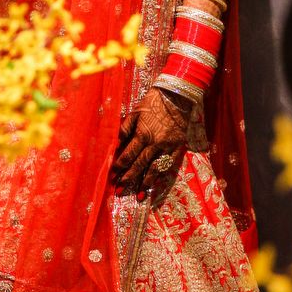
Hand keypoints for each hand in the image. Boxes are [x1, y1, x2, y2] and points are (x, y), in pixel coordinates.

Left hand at [111, 89, 188, 206]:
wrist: (177, 96)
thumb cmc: (152, 102)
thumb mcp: (135, 112)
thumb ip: (125, 129)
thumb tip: (115, 143)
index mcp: (143, 133)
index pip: (129, 154)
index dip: (120, 166)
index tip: (113, 174)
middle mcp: (155, 143)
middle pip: (140, 165)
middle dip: (128, 178)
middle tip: (119, 190)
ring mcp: (168, 147)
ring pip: (154, 169)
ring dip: (144, 183)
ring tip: (137, 195)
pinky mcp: (178, 148)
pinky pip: (168, 165)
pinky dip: (160, 176)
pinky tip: (154, 184)